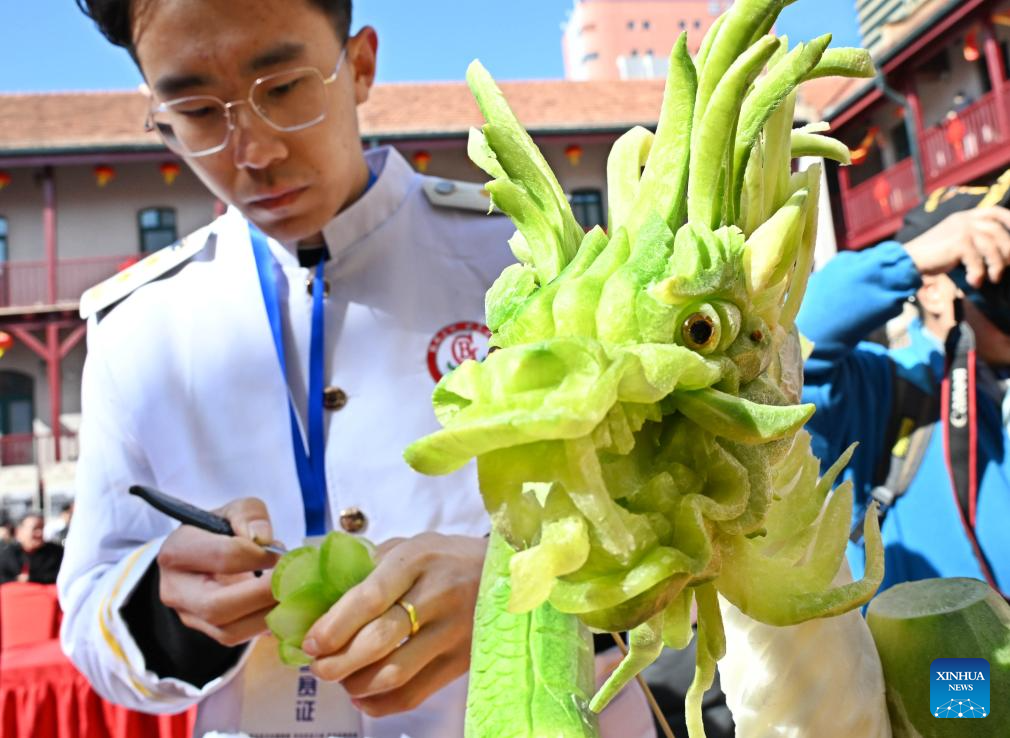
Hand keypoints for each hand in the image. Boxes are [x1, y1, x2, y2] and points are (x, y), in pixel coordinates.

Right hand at [157, 497, 278, 646]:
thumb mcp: (235, 511)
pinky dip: (265, 626)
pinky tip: (284, 608)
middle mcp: (175, 590)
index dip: (258, 555)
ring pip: (228, 631)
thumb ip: (249, 515)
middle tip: (293, 581)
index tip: (280, 551)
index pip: (223, 557)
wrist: (205, 555)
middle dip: (262, 594)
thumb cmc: (221, 530)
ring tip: (292, 594)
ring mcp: (189, 616)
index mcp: (177, 551)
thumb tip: (262, 538)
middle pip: (218, 605)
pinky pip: (237, 638)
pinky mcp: (207, 632)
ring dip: (267, 615)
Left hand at [302, 532, 486, 716]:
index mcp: (417, 560)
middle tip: (319, 666)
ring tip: (341, 679)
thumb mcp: (411, 546)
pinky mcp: (462, 661)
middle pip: (380, 640)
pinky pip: (415, 693)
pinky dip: (380, 703)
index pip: (370, 597)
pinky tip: (363, 695)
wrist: (507, 574)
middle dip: (339, 661)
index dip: (335, 625)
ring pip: (395, 673)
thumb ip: (370, 567)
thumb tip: (321, 599)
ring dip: (356, 683)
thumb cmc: (446, 558)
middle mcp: (438, 596)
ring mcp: (453, 632)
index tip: (311, 642)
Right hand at [903, 206, 1009, 286]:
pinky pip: (978, 260)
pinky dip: (978, 274)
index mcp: (964, 216)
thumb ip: (972, 240)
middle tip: (1005, 266)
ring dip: (996, 265)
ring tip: (994, 279)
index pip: (994, 211)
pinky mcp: (958, 243)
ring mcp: (962, 230)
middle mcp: (964, 219)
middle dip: (1007, 250)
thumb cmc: (931, 256)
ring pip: (992, 247)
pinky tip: (974, 283)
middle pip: (998, 231)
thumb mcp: (953, 241)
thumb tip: (1000, 253)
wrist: (907, 260)